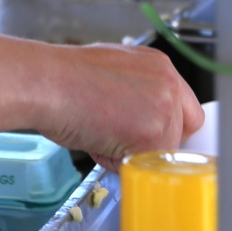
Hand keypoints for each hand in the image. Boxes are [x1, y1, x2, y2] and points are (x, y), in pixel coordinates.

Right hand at [37, 43, 204, 169]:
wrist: (46, 83)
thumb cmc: (65, 78)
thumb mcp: (113, 72)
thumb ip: (139, 93)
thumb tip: (140, 117)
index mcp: (160, 66)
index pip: (185, 109)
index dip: (166, 128)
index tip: (147, 136)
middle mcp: (169, 83)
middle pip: (180, 133)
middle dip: (152, 143)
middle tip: (119, 137)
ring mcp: (164, 108)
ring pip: (161, 152)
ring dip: (132, 154)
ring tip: (100, 134)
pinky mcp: (154, 133)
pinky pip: (143, 165)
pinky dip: (119, 162)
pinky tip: (97, 141)